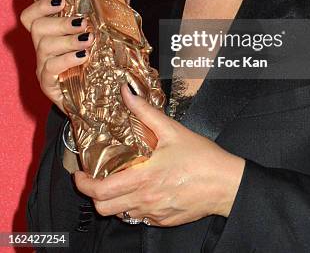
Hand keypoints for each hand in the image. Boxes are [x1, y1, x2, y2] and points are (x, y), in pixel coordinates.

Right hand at [20, 0, 93, 113]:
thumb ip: (96, 25)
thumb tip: (114, 1)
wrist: (91, 101)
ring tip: (89, 40)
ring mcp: (43, 66)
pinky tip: (83, 56)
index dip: (41, 6)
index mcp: (50, 35)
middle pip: (39, 27)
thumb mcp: (94, 43)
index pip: (31, 17)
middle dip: (62, 22)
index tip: (61, 1)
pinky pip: (51, 67)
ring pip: (45, 45)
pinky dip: (67, 59)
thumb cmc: (93, 67)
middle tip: (84, 23)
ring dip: (68, 40)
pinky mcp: (47, 83)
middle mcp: (42, 49)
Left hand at [74, 83, 244, 225]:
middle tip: (96, 179)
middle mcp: (145, 200)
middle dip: (94, 195)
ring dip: (114, 201)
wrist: (226, 183)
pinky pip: (140, 218)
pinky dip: (134, 206)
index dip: (84, 184)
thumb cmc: (202, 158)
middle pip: (104, 209)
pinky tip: (143, 189)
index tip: (80, 174)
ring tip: (120, 182)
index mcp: (143, 178)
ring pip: (121, 214)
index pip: (101, 191)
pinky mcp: (164, 220)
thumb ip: (145, 112)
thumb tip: (127, 93)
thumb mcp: (172, 130)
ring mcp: (154, 213)